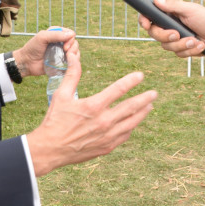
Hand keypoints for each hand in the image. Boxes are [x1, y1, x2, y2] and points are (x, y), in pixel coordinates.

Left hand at [13, 27, 77, 77]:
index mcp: (57, 34)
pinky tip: (68, 63)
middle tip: (65, 51)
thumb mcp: (42, 37)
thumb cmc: (32, 48)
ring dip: (74, 54)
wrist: (27, 63)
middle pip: (75, 43)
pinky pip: (72, 61)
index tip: (65, 46)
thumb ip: (56, 34)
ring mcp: (61, 53)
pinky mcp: (61, 62)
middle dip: (73, 47)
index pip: (71, 33)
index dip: (70, 39)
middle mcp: (61, 43)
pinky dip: (73, 62)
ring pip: (75, 52)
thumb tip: (71, 35)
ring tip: (67, 58)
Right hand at [25, 46, 156, 175]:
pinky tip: (134, 122)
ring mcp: (107, 136)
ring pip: (132, 123)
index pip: (118, 89)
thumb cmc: (54, 120)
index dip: (131, 81)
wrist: (50, 149)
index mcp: (93, 106)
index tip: (140, 75)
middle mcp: (103, 121)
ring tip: (150, 106)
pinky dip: (131, 127)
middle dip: (145, 99)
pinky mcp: (106, 147)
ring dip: (142, 113)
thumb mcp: (61, 95)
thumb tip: (74, 56)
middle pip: (131, 107)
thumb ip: (72, 75)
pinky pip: (124, 136)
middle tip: (154, 93)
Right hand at [137, 0, 204, 57]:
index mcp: (169, 16)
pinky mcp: (182, 50)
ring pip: (167, 47)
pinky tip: (200, 45)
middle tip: (177, 34)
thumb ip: (172, 6)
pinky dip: (190, 50)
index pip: (150, 18)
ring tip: (195, 40)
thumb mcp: (190, 9)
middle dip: (166, 36)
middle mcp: (170, 27)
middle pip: (155, 35)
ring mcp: (176, 40)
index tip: (145, 24)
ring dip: (183, 44)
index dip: (143, 21)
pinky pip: (179, 54)